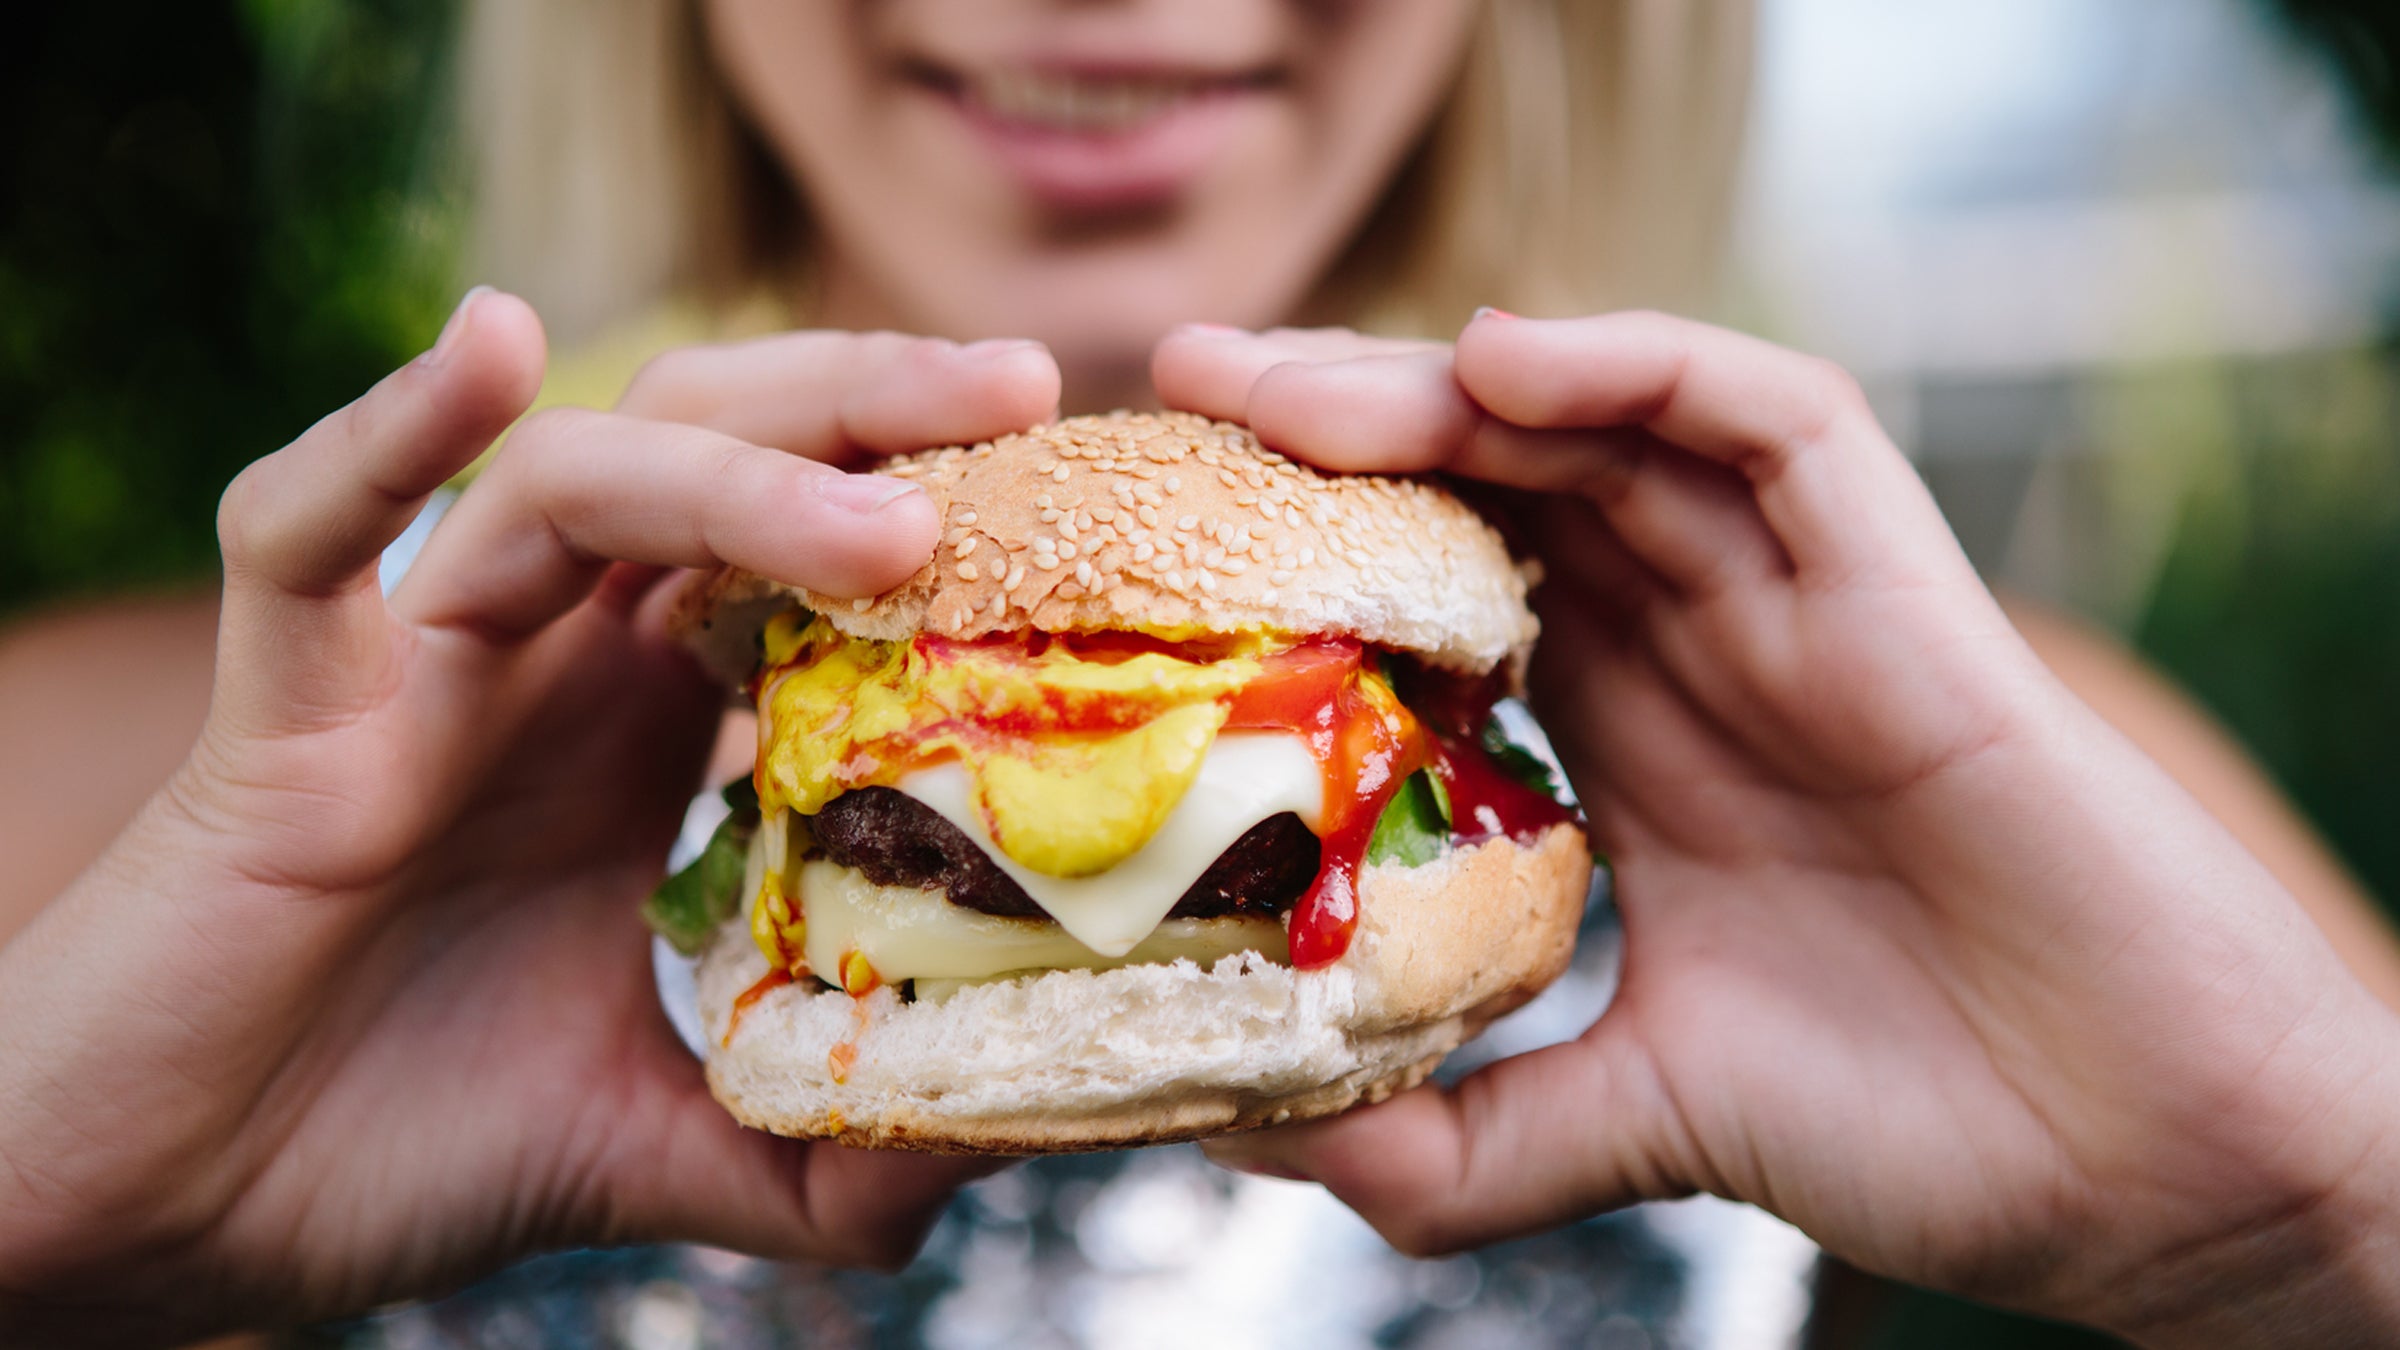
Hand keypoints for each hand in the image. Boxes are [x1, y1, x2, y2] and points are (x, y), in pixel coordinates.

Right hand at [0, 292, 1059, 1343]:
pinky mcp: (279, 704)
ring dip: (736, 471)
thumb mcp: (661, 1145)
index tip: (1082, 500)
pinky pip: (307, 527)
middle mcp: (550, 667)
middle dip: (870, 407)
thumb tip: (1021, 1131)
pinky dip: (387, 433)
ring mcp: (418, 668)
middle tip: (1025, 385)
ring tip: (892, 520)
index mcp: (646, 734)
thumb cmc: (389, 1143)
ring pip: (578, 478)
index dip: (939, 509)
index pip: (811, 558)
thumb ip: (829, 1147)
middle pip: (724, 454)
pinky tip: (491, 347)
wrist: (163, 1216)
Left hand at [1154, 313, 2399, 1345]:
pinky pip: (1779, 424)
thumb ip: (1467, 1138)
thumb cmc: (1924, 1123)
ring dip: (1447, 382)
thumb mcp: (1637, 1122)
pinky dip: (1647, 370)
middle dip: (1341, 424)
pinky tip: (1507, 364)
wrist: (2150, 1164)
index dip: (1312, 544)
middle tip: (1183, 396)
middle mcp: (1706, 652)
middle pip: (1502, 480)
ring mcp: (1806, 611)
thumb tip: (1265, 1144)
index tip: (1163, 539)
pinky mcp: (1908, 595)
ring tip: (1286, 386)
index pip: (1447, 589)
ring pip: (1611, 428)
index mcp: (1634, 742)